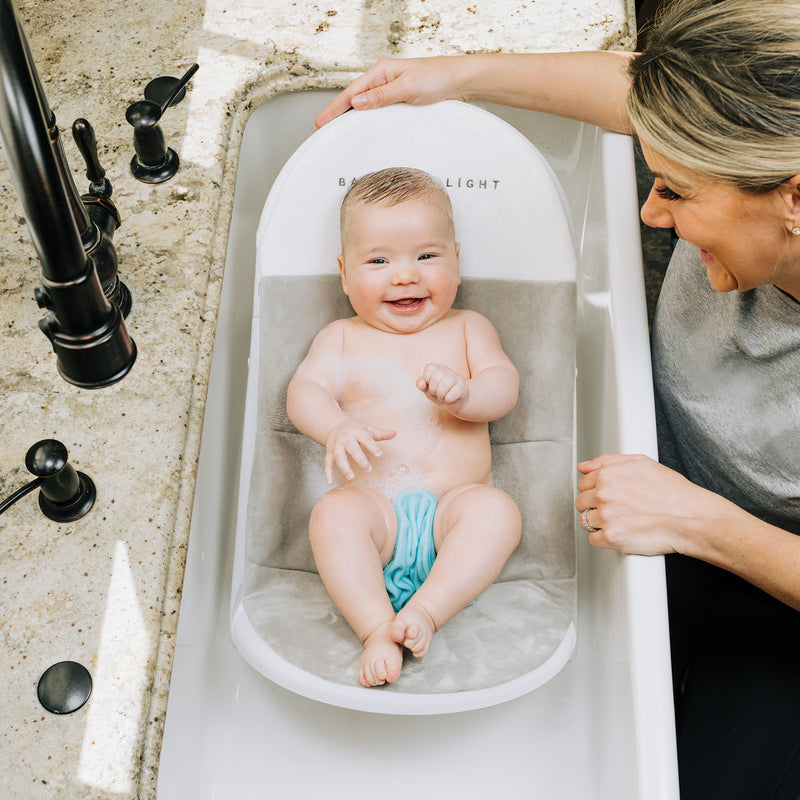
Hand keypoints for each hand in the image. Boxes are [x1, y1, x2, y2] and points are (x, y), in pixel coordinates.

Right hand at [315, 56, 466, 126]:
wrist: (459, 80)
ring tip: (336, 130)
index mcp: (381, 72)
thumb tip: (357, 102)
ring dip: (349, 116)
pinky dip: (365, 117)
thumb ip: (382, 96)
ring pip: (364, 104)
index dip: (334, 109)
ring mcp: (391, 88)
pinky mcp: (399, 98)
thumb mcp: (407, 88)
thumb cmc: (437, 78)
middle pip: (353, 98)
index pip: (351, 93)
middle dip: (336, 113)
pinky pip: (376, 109)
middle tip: (322, 130)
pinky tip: (361, 126)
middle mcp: (384, 79)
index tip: (321, 122)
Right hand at [324, 418, 395, 484]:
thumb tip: (395, 433)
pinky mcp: (329, 453)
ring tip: (351, 477)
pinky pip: (327, 463)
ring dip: (344, 467)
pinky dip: (327, 473)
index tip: (379, 454)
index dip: (372, 446)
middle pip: (352, 448)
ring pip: (339, 457)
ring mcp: (336, 446)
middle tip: (368, 469)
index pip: (365, 439)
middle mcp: (345, 438)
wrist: (334, 425)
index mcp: (356, 431)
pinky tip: (330, 482)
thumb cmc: (354, 429)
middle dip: (360, 459)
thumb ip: (381, 433)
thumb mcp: (367, 428)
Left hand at [416, 363, 468, 413]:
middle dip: (433, 389)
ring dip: (441, 395)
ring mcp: (457, 378)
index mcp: (438, 368)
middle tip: (437, 393)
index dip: (427, 379)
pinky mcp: (463, 388)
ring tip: (443, 397)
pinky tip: (450, 399)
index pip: (429, 368)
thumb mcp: (428, 389)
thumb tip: (421, 384)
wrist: (457, 402)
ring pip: (445, 383)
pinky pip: (453, 393)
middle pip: (435, 377)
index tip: (431, 385)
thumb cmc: (440, 394)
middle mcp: (448, 371)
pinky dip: (448, 399)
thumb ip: (421, 384)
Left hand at [575, 453, 729, 555]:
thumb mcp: (641, 463)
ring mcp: (606, 517)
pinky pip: (593, 539)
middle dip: (595, 506)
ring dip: (599, 522)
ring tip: (621, 521)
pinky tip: (621, 532)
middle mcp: (604, 495)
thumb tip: (583, 466)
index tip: (608, 496)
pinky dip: (604, 538)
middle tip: (616, 510)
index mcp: (607, 475)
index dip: (595, 490)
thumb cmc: (671, 491)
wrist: (691, 518)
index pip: (583, 484)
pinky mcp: (612, 538)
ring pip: (586, 521)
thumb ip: (607, 461)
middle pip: (581, 503)